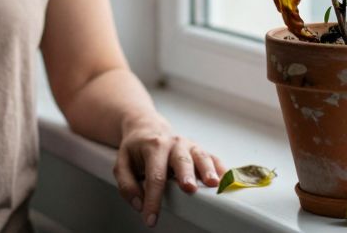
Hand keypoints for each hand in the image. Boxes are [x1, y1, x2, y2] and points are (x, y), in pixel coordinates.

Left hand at [112, 114, 227, 227]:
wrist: (147, 127)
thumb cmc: (136, 149)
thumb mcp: (122, 163)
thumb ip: (127, 185)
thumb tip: (139, 203)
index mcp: (152, 147)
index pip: (154, 176)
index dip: (153, 199)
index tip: (151, 219)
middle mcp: (173, 143)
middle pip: (180, 160)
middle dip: (185, 175)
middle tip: (189, 189)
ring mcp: (188, 145)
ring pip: (200, 156)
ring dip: (207, 169)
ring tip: (213, 183)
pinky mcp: (198, 149)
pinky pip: (212, 157)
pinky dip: (220, 167)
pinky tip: (225, 178)